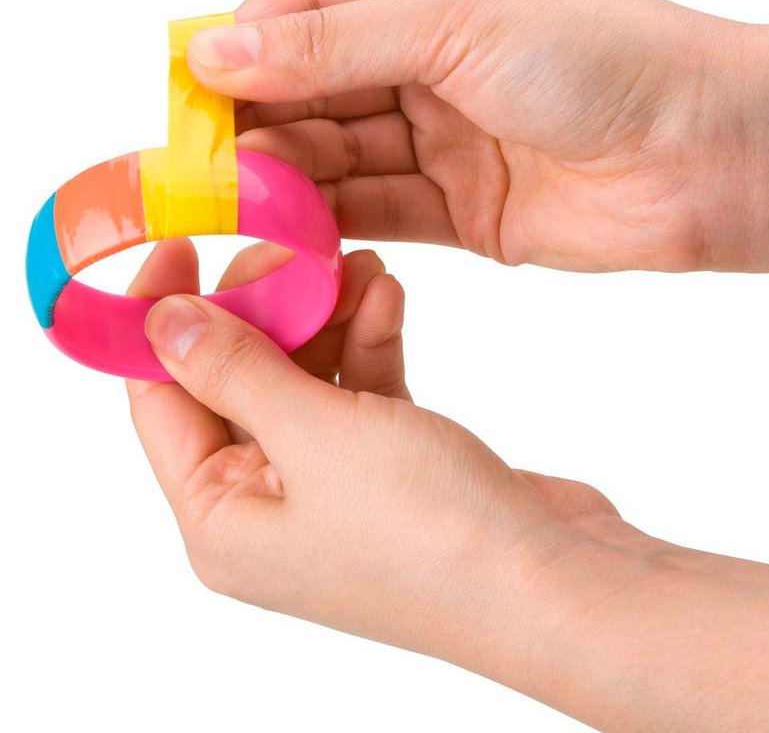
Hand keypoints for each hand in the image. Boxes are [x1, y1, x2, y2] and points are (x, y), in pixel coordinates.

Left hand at [126, 240, 768, 732]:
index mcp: (221, 521)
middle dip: (263, 309)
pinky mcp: (384, 466)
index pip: (159, 402)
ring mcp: (330, 486)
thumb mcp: (313, 435)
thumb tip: (160, 322)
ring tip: (354, 260)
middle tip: (288, 247)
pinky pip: (358, 390)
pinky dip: (369, 344)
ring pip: (304, 379)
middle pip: (236, 383)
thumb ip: (235, 371)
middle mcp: (266, 507)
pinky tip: (388, 296)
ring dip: (326, 317)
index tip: (181, 247)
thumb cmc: (426, 533)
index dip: (160, 321)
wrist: (551, 579)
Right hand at [186, 0, 768, 272]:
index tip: (190, 93)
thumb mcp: (453, 25)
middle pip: (314, 93)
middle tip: (206, 165)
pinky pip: (378, 212)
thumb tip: (220, 48)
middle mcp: (427, 65)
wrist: (697, 155)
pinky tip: (294, 230)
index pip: (302, 11)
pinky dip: (335, 222)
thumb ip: (333, 42)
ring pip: (340, 159)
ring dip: (290, 179)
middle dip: (259, 127)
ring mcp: (442, 141)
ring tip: (240, 201)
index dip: (241, 49)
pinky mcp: (460, 210)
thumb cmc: (599, 59)